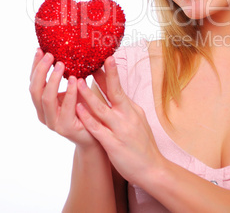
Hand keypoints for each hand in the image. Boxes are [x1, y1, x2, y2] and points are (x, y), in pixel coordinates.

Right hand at [29, 49, 97, 148]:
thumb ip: (71, 75)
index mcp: (43, 103)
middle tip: (50, 55)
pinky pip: (66, 109)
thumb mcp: (76, 90)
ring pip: (46, 99)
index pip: (34, 82)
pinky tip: (75, 81)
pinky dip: (70, 93)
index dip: (35, 66)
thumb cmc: (86, 109)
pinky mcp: (66, 128)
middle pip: (35, 89)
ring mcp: (53, 122)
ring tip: (61, 65)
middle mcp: (44, 113)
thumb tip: (73, 50)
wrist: (97, 135)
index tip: (41, 50)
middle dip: (41, 71)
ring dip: (53, 80)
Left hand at [76, 56, 163, 184]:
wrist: (152, 169)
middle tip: (94, 61)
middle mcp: (127, 116)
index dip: (110, 74)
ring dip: (89, 94)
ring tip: (77, 82)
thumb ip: (127, 107)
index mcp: (132, 110)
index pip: (119, 88)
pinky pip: (98, 129)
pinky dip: (88, 118)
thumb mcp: (138, 120)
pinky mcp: (113, 144)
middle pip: (115, 92)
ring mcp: (120, 130)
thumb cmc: (143, 144)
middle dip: (106, 75)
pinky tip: (78, 109)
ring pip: (102, 109)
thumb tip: (118, 92)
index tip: (103, 59)